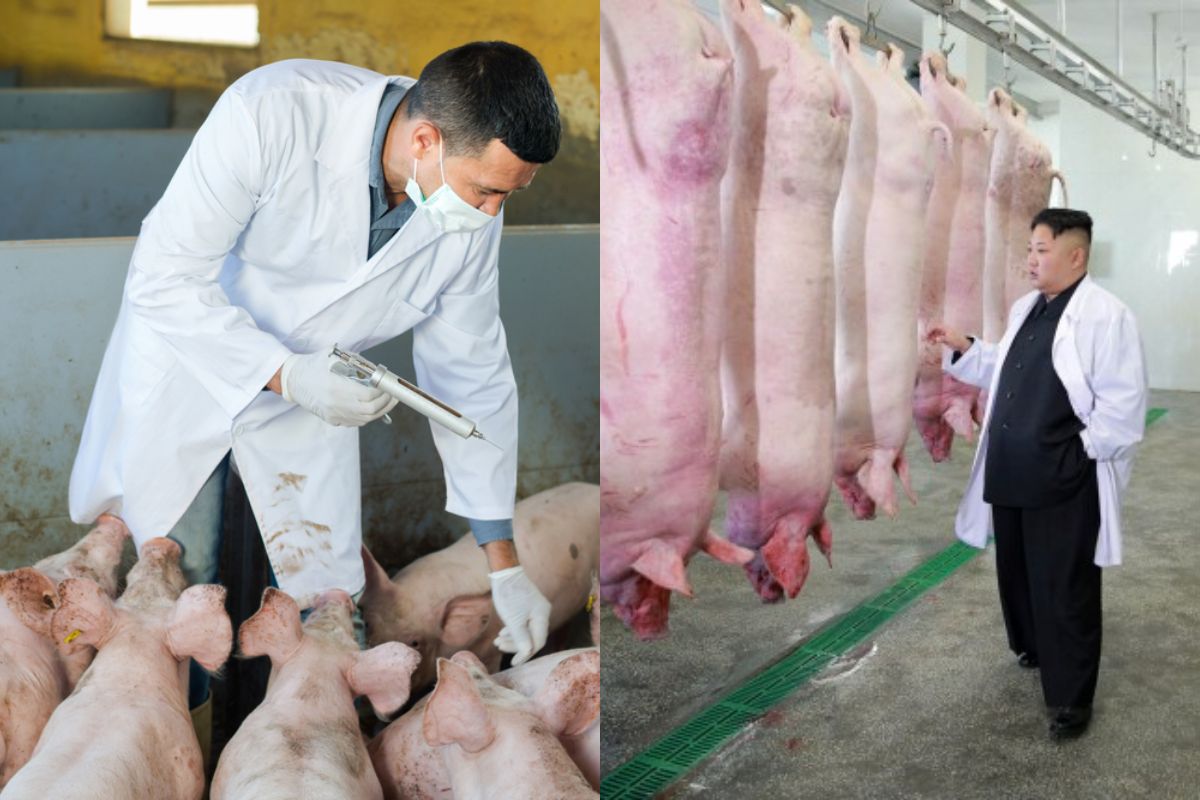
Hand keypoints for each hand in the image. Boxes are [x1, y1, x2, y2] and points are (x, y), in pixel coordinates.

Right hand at [279, 351, 398, 426]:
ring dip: (380, 410)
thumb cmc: (314, 365)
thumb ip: (358, 364)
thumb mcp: (335, 357)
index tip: (389, 385)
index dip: (383, 392)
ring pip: (365, 419)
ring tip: (387, 401)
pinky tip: (373, 407)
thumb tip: (378, 372)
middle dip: (386, 402)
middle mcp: (335, 404)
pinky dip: (368, 415)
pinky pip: (356, 422)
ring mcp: (334, 415)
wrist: (293, 380)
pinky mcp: (333, 420)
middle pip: (370, 410)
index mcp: (336, 387)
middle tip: (393, 395)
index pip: (368, 395)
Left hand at [489, 565, 550, 665]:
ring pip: (526, 630)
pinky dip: (513, 630)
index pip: (538, 642)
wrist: (505, 571)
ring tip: (497, 641)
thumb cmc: (509, 594)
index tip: (513, 662)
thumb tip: (527, 653)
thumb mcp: (514, 620)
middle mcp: (542, 613)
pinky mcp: (527, 606)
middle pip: (532, 637)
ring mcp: (535, 609)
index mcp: (542, 616)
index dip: (526, 654)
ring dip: (512, 638)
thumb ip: (521, 638)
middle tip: (498, 646)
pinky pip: (523, 623)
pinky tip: (503, 633)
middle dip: (515, 645)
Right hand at [925, 323, 971, 352]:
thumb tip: (937, 339)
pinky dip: (933, 340)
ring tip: (929, 343)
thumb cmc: (957, 341)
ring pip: (934, 334)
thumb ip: (943, 339)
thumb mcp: (950, 340)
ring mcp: (943, 333)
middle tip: (924, 339)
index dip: (930, 330)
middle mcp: (943, 329)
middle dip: (928, 334)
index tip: (926, 335)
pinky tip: (932, 344)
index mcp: (945, 328)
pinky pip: (936, 337)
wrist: (963, 345)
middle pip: (933, 330)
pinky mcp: (943, 337)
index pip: (935, 326)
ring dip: (930, 338)